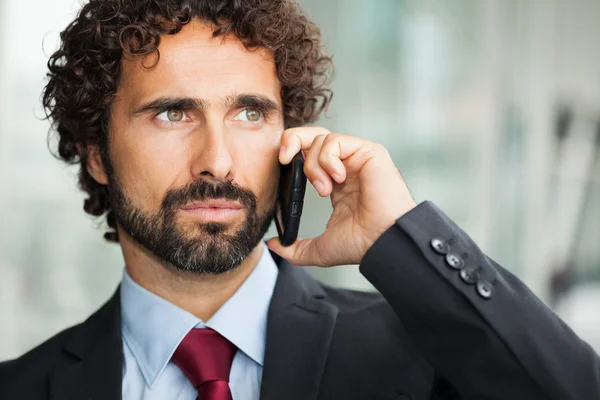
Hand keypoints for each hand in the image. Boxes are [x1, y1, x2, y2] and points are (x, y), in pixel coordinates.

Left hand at [267, 127, 416, 266]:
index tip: (281, 169)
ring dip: (314, 165)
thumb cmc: (360, 244)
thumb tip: (273, 245)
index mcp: (334, 183)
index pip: (308, 154)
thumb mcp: (319, 248)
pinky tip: (338, 179)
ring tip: (324, 190)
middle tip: (284, 160)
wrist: (382, 243)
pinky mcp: (369, 151)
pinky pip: (335, 141)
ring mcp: (357, 157)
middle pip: (312, 135)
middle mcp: (346, 166)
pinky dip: (328, 159)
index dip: (291, 156)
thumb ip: (294, 248)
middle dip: (291, 140)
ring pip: (320, 138)